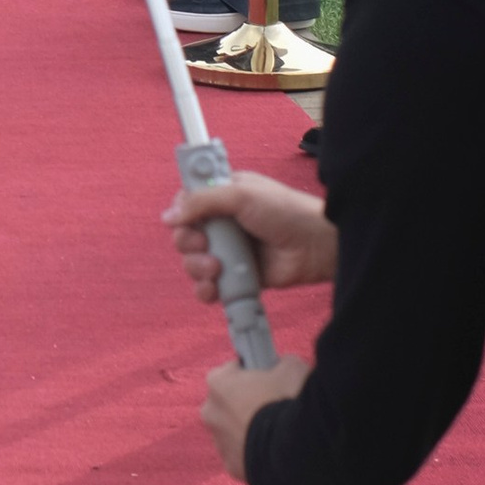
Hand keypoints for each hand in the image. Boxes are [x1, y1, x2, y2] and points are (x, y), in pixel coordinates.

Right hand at [164, 170, 337, 304]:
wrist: (317, 245)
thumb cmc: (286, 211)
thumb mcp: (242, 194)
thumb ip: (202, 201)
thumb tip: (168, 216)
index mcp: (221, 196)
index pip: (186, 204)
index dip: (180, 213)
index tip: (185, 220)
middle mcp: (222, 224)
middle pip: (185, 236)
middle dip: (188, 244)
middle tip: (204, 244)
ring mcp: (229, 251)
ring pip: (193, 263)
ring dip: (197, 268)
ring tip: (217, 268)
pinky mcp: (238, 277)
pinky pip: (210, 287)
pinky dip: (207, 290)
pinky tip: (214, 288)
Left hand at [201, 353, 308, 480]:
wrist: (294, 451)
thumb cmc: (288, 401)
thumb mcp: (291, 367)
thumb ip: (280, 364)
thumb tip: (283, 367)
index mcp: (217, 383)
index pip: (232, 371)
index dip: (253, 372)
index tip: (269, 377)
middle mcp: (211, 412)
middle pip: (229, 403)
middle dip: (248, 403)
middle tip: (276, 405)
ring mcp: (220, 443)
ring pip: (234, 432)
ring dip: (251, 431)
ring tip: (280, 432)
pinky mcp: (233, 468)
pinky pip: (244, 457)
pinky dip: (258, 454)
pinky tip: (277, 451)